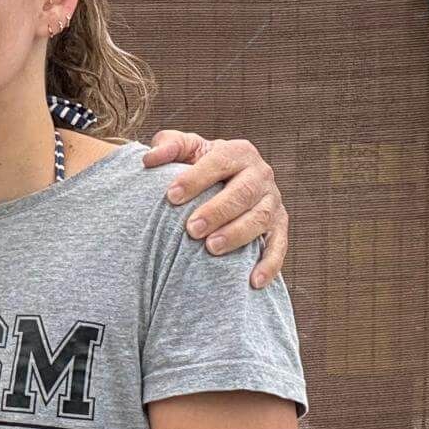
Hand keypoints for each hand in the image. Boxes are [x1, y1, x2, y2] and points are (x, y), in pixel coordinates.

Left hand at [144, 131, 289, 288]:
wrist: (226, 183)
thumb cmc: (199, 167)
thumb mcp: (185, 151)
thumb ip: (168, 146)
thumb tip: (150, 159)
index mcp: (238, 152)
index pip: (219, 162)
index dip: (195, 178)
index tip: (171, 196)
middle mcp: (260, 174)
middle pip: (243, 192)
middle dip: (217, 211)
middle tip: (191, 229)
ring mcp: (272, 201)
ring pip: (260, 218)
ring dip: (237, 234)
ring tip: (211, 248)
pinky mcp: (279, 227)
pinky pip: (278, 246)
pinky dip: (268, 264)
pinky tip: (252, 281)